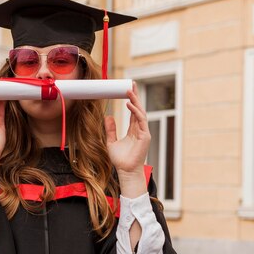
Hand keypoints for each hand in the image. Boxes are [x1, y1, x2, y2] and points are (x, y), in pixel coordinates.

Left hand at [104, 82, 149, 196]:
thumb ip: (110, 130)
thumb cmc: (120, 159)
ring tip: (129, 90)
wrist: (125, 171)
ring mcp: (143, 132)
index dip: (131, 100)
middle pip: (138, 108)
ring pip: (140, 112)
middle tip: (132, 83)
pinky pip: (140, 120)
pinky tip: (129, 104)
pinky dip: (135, 112)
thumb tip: (108, 117)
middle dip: (135, 96)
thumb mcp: (111, 142)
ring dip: (135, 101)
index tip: (127, 89)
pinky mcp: (145, 136)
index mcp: (133, 129)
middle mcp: (140, 129)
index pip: (133, 111)